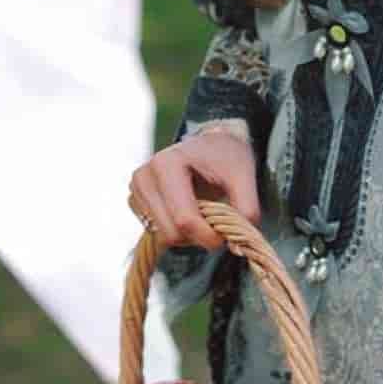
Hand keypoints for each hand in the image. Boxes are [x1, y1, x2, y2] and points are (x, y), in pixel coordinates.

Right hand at [128, 130, 259, 252]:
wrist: (210, 143)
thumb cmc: (227, 157)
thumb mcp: (244, 175)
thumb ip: (246, 207)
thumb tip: (237, 240)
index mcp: (167, 164)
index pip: (184, 219)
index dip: (208, 236)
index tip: (227, 238)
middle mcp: (144, 176)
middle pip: (171, 233)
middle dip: (199, 236)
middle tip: (218, 224)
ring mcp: (136, 190)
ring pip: (163, 237)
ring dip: (189, 235)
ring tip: (205, 212)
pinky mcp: (135, 202)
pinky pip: (157, 233)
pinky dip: (178, 231)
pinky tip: (189, 211)